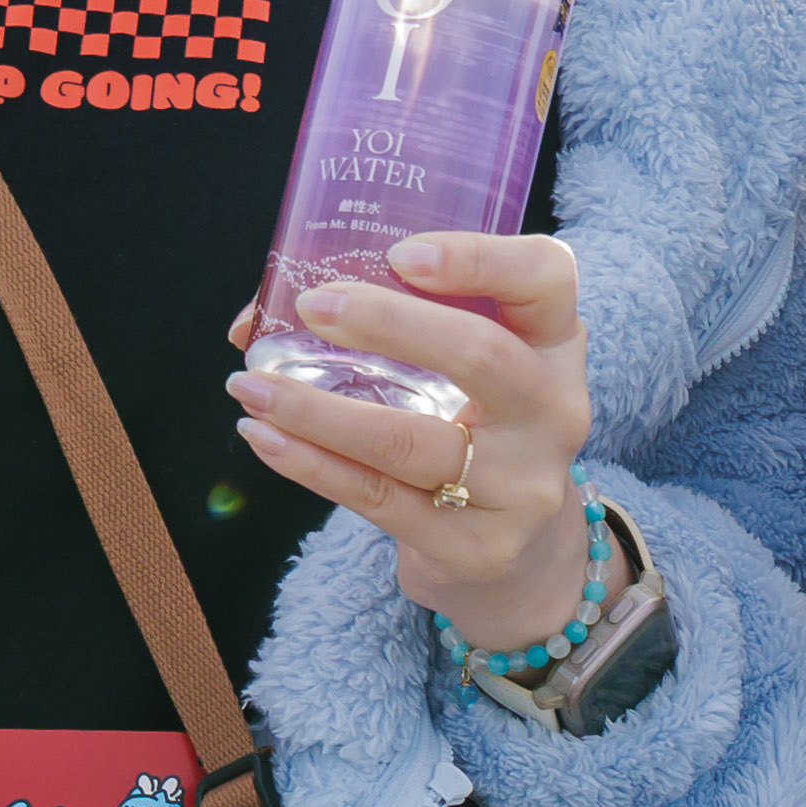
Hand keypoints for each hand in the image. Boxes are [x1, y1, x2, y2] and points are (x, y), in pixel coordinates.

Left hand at [231, 232, 602, 651]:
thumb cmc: (475, 427)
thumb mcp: (470, 365)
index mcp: (555, 343)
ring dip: (316, 410)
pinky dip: (312, 465)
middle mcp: (554, 410)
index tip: (400, 255)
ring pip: (409, 441)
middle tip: (312, 308)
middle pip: (481, 354)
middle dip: (387, 323)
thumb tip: (255, 319)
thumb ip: (396, 323)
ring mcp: (522, 485)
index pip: (545, 278)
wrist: (518, 551)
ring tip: (250, 386)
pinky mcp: (478, 548)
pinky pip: (380, 499)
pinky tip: (266, 438)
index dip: (479, 258)